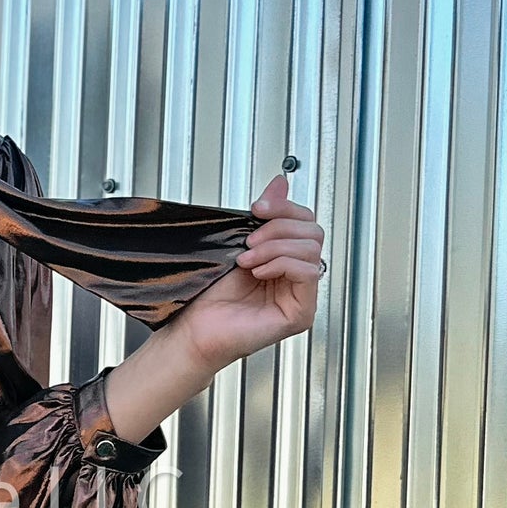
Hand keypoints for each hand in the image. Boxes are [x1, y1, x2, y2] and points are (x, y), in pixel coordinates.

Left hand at [172, 172, 324, 372]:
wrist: (194, 325)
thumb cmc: (210, 292)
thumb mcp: (238, 241)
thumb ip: (265, 214)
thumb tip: (280, 183)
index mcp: (286, 257)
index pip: (305, 221)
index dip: (284, 207)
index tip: (258, 207)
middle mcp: (296, 275)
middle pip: (313, 231)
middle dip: (278, 228)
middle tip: (249, 241)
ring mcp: (301, 295)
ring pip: (311, 249)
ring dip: (275, 247)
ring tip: (248, 260)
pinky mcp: (301, 313)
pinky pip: (309, 273)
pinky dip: (282, 265)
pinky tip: (259, 273)